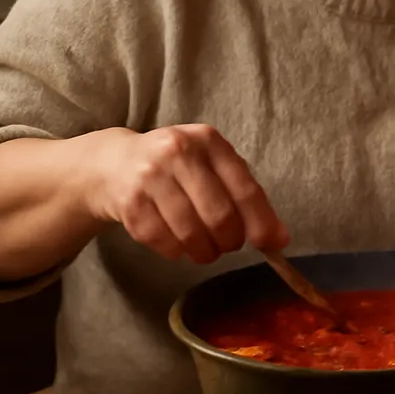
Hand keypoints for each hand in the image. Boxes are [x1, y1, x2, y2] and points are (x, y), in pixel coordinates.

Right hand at [83, 125, 287, 263]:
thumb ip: (247, 198)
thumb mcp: (213, 167)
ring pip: (191, 233)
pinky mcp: (129, 203)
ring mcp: (150, 176)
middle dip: (230, 241)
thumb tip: (279, 240)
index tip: (270, 244)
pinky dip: (177, 252)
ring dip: (204, 252)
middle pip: (219, 216)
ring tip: (205, 250)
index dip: (260, 222)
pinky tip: (179, 245)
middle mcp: (178, 152)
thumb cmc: (178, 167)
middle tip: (227, 245)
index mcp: (209, 141)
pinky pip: (163, 242)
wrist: (115, 163)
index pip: (245, 189)